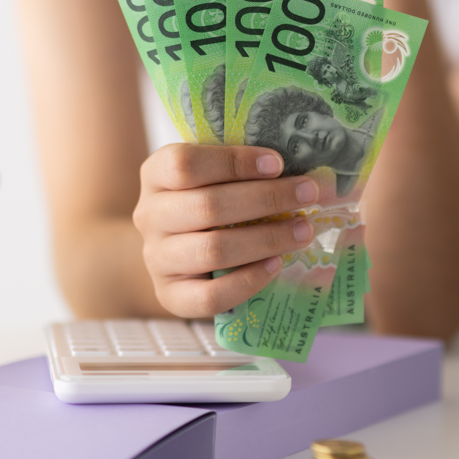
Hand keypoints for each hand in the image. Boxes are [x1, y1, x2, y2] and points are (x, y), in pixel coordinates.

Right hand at [133, 144, 319, 316]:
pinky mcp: (170, 295)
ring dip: (267, 239)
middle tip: (307, 195)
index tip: (278, 164)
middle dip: (267, 199)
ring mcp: (157, 259)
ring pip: (213, 250)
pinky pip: (210, 296)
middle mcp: (150, 216)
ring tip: (303, 231)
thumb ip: (243, 169)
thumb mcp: (212, 176)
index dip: (234, 162)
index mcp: (156, 174)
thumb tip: (301, 171)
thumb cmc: (204, 201)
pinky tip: (276, 264)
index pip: (186, 164)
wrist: (172, 251)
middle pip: (208, 206)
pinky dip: (248, 280)